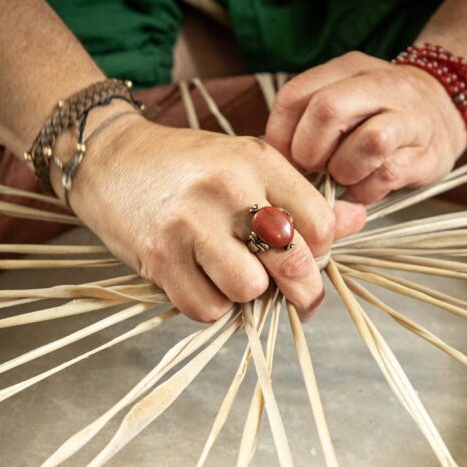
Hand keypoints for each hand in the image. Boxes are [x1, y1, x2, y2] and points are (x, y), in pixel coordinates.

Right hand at [64, 107, 366, 321]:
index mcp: (257, 161)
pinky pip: (206, 308)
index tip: (310, 258)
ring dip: (247, 296)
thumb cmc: (187, 166)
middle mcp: (227, 188)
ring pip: (249, 290)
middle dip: (304, 292)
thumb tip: (357, 221)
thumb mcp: (247, 166)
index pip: (319, 224)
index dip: (322, 253)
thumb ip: (302, 197)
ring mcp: (189, 223)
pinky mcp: (158, 256)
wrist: (108, 158)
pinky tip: (203, 283)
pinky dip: (211, 307)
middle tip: (300, 297)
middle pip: (292, 262)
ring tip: (235, 278)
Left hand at [264, 51, 466, 204]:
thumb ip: (308, 121)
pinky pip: (387, 174)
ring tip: (344, 176)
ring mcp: (407, 116)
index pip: (295, 95)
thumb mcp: (344, 101)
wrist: (446, 109)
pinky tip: (365, 187)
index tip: (283, 159)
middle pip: (327, 110)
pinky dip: (366, 189)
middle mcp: (379, 84)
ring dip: (343, 171)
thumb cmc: (380, 114)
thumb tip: (272, 160)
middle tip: (313, 169)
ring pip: (366, 142)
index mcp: (347, 69)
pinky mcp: (425, 152)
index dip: (280, 135)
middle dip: (310, 151)